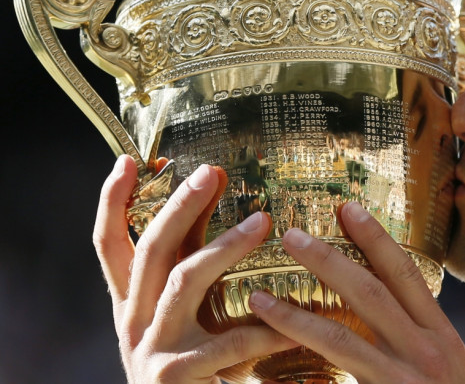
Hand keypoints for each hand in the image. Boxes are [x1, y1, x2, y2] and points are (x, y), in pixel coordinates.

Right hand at [93, 155, 297, 382]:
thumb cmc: (189, 363)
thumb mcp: (182, 312)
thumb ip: (194, 261)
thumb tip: (221, 197)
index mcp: (131, 303)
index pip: (108, 245)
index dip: (112, 202)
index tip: (127, 162)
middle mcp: (133, 320)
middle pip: (150, 250)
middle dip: (179, 205)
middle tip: (210, 172)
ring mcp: (152, 347)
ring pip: (184, 281)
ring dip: (224, 246)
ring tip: (263, 222)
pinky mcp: (177, 375)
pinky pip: (230, 341)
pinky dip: (266, 328)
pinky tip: (295, 322)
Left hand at [249, 201, 464, 383]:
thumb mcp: (446, 365)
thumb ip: (415, 334)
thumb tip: (374, 303)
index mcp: (441, 334)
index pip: (406, 275)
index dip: (376, 239)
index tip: (349, 209)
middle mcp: (426, 351)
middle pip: (372, 293)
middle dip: (329, 261)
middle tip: (292, 236)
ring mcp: (404, 379)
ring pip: (342, 338)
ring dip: (295, 316)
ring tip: (259, 297)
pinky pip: (336, 373)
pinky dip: (302, 363)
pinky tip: (270, 359)